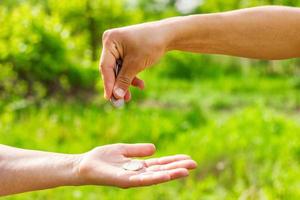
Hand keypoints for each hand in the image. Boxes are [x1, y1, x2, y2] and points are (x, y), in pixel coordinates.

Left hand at [76, 143, 196, 187]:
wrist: (83, 165)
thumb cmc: (101, 158)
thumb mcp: (123, 150)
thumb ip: (138, 150)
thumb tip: (155, 148)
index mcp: (139, 166)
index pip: (160, 164)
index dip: (174, 161)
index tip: (188, 158)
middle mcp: (138, 174)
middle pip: (161, 171)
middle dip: (177, 167)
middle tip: (194, 164)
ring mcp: (132, 179)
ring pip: (155, 177)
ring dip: (171, 174)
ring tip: (186, 170)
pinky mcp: (123, 181)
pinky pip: (141, 180)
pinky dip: (155, 178)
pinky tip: (166, 175)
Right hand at [99, 21, 169, 101]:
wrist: (168, 35)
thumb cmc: (151, 45)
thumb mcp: (136, 64)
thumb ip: (124, 80)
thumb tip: (116, 96)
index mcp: (110, 41)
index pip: (105, 66)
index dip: (108, 83)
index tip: (110, 98)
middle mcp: (111, 43)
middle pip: (111, 69)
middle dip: (117, 85)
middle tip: (119, 101)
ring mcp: (118, 47)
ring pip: (119, 70)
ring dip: (125, 83)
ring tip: (129, 98)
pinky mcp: (126, 52)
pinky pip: (125, 67)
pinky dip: (131, 76)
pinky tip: (141, 85)